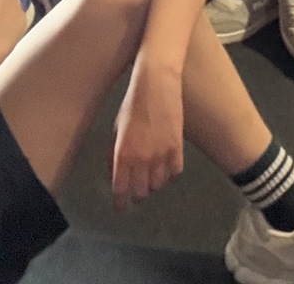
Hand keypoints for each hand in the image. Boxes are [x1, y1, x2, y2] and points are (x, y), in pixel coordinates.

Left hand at [111, 63, 185, 210]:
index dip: (120, 203)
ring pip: (158, 185)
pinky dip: (170, 174)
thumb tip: (116, 173)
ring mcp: (161, 154)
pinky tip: (166, 167)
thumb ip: (115, 153)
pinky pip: (175, 173)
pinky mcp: (178, 148)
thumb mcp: (117, 129)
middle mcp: (141, 159)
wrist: (156, 84)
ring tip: (151, 175)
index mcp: (122, 155)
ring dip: (153, 183)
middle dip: (137, 193)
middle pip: (140, 192)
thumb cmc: (132, 103)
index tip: (120, 208)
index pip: (120, 190)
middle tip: (136, 187)